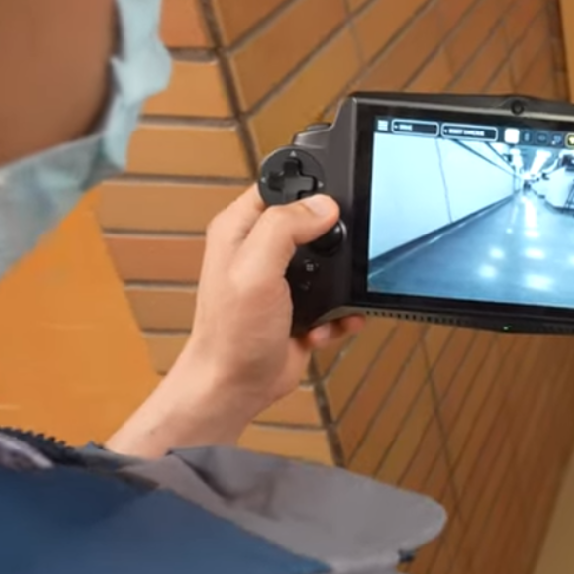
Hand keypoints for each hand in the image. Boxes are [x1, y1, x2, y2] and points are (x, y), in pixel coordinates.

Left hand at [104, 190, 364, 455]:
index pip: (278, 186)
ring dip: (341, 281)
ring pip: (329, 262)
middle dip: (334, 239)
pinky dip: (340, 313)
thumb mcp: (255, 269)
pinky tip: (331, 325)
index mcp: (240, 228)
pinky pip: (334, 299)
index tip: (335, 201)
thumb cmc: (231, 333)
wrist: (235, 386)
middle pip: (311, 222)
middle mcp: (259, 249)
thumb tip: (323, 205)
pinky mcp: (299, 308)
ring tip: (336, 297)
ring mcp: (280, 280)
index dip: (308, 187)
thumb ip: (284, 228)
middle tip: (342, 254)